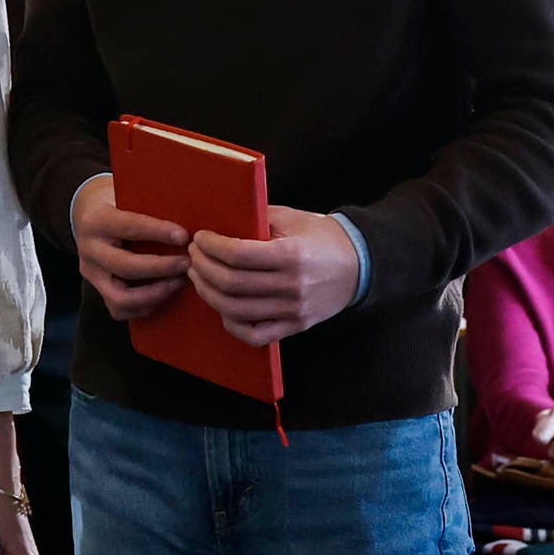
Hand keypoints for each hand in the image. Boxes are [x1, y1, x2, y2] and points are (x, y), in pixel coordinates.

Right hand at [71, 175, 190, 320]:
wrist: (89, 218)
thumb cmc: (120, 205)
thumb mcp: (128, 198)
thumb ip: (150, 208)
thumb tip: (188, 219)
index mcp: (97, 220)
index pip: (128, 226)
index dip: (157, 232)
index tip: (184, 236)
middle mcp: (88, 249)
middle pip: (126, 266)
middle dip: (161, 268)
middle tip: (187, 263)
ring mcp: (91, 274)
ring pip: (121, 297)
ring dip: (155, 293)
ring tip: (178, 282)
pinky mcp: (97, 291)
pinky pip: (121, 309)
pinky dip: (145, 305)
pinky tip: (164, 293)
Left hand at [186, 206, 359, 346]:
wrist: (360, 265)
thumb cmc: (322, 237)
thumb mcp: (292, 219)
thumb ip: (257, 219)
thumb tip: (218, 221)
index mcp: (292, 255)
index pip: (239, 254)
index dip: (211, 246)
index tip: (199, 238)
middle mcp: (292, 286)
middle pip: (232, 284)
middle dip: (203, 267)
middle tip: (193, 255)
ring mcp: (293, 311)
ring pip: (237, 311)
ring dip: (208, 293)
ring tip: (199, 276)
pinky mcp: (294, 327)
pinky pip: (255, 335)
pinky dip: (231, 324)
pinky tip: (220, 306)